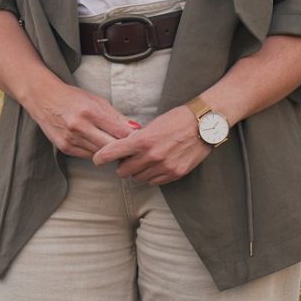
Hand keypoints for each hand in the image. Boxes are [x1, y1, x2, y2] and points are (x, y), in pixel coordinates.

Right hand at [24, 81, 134, 157]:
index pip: (120, 132)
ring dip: (109, 152)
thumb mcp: (96, 101)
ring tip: (115, 146)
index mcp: (90, 111)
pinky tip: (97, 144)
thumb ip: (116, 116)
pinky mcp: (64, 148)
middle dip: (123, 149)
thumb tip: (136, 129)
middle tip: (131, 148)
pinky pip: (87, 156)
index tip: (139, 140)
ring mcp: (71, 139)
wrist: (43, 98)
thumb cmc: (73, 97)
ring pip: (100, 154)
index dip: (132, 138)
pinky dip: (95, 152)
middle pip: (111, 147)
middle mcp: (80, 126)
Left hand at [92, 106, 212, 185]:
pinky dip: (152, 175)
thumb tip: (123, 149)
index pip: (113, 153)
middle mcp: (152, 156)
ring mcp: (164, 167)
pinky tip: (156, 165)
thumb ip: (138, 138)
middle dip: (122, 166)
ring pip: (139, 178)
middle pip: (124, 171)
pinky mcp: (175, 173)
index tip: (97, 160)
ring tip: (144, 160)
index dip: (101, 157)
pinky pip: (155, 181)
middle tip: (126, 159)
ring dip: (138, 171)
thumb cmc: (177, 119)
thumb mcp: (153, 124)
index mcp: (143, 140)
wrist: (204, 124)